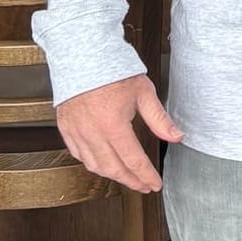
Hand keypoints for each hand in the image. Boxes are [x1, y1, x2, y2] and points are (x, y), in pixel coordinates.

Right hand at [55, 74, 181, 193]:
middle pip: (113, 168)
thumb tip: (176, 136)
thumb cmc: (112, 69)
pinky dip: (92, 163)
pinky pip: (77, 154)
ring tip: (127, 176)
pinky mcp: (65, 127)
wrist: (82, 55)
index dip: (146, 176)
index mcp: (112, 124)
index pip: (133, 160)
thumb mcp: (143, 92)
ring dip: (112, 174)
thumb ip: (159, 119)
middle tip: (143, 185)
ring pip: (94, 165)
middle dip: (131, 180)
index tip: (154, 184)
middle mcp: (92, 131)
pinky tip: (102, 163)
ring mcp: (75, 131)